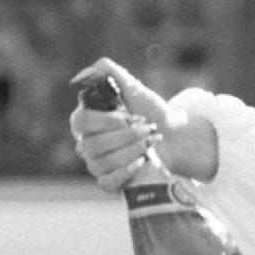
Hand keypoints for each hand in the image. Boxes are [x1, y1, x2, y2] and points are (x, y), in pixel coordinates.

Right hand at [69, 59, 171, 191]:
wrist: (174, 137)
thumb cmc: (151, 111)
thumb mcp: (132, 86)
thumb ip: (107, 71)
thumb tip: (81, 76)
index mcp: (87, 120)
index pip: (80, 121)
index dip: (107, 121)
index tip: (130, 116)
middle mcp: (86, 143)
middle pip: (92, 144)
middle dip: (126, 136)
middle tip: (147, 128)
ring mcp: (95, 164)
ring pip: (101, 163)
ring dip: (131, 151)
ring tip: (150, 142)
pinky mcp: (108, 182)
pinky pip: (106, 182)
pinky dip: (126, 172)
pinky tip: (142, 162)